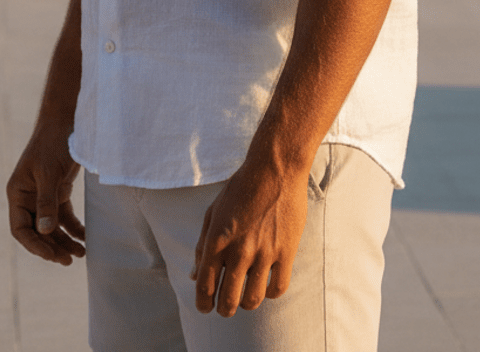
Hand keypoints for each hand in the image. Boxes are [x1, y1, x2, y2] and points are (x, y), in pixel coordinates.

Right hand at [6, 127, 85, 265]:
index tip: (52, 255)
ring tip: (81, 253)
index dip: (34, 245)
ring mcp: (43, 195)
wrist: (67, 119)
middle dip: (52, 247)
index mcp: (18, 193)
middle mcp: (28, 197)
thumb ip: (47, 202)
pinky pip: (64, 216)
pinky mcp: (59, 191)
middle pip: (37, 231)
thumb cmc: (53, 142)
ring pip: (52, 227)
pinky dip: (73, 227)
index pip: (21, 228)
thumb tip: (44, 233)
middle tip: (69, 260)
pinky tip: (85, 237)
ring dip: (64, 240)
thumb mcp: (49, 173)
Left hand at [191, 159, 308, 316]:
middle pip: (228, 300)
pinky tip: (266, 285)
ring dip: (246, 303)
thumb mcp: (213, 211)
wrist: (275, 169)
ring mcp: (264, 252)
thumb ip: (201, 245)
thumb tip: (193, 276)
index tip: (205, 308)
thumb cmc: (240, 188)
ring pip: (253, 300)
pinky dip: (270, 294)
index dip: (203, 303)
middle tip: (224, 308)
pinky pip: (277, 288)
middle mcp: (239, 250)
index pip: (204, 286)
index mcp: (217, 239)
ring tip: (245, 297)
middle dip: (223, 309)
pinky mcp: (286, 252)